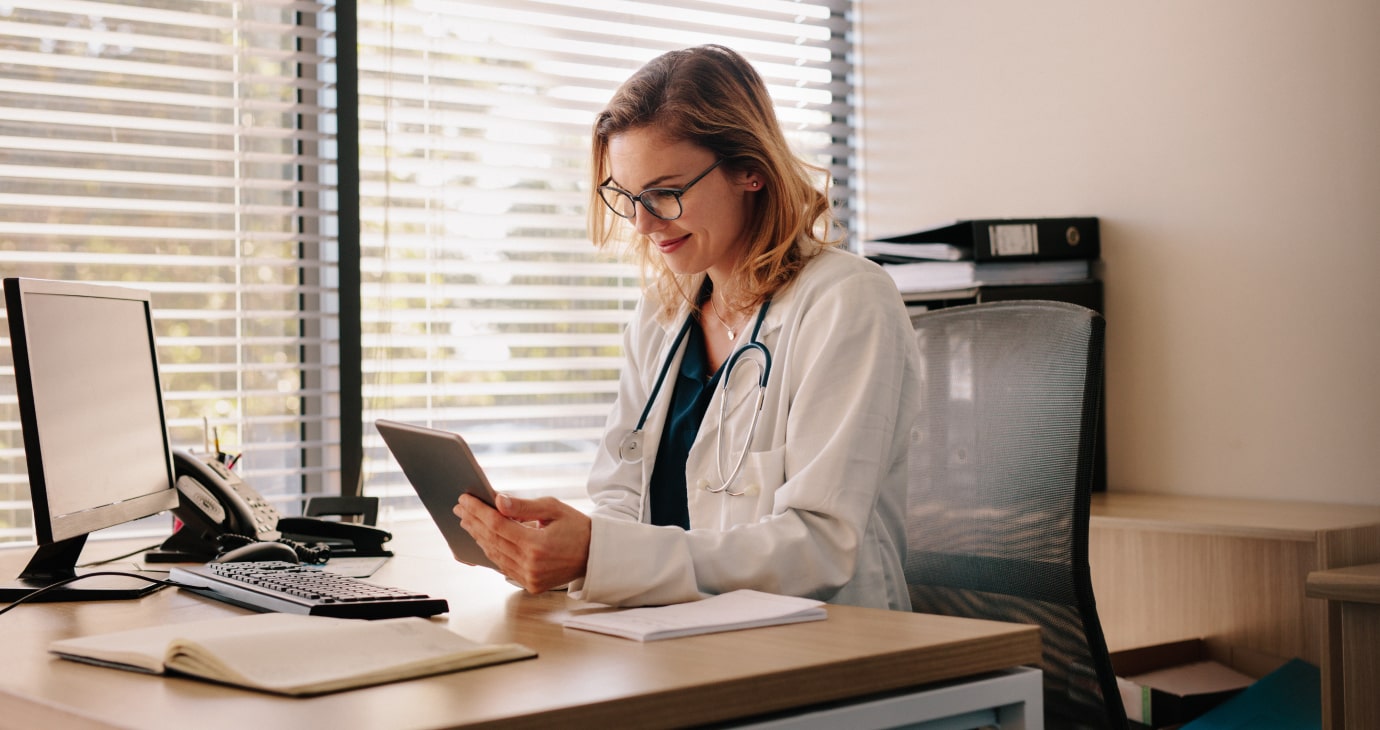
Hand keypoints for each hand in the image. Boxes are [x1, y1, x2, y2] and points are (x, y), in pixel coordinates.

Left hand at [452, 493, 590, 593]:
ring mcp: (529, 578)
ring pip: (494, 555)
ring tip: (467, 521)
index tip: (465, 499)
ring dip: (478, 537)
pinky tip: (482, 538)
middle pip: (492, 540)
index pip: (497, 525)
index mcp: (537, 545)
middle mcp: (530, 565)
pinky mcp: (530, 584)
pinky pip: (503, 566)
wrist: (595, 555)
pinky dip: (491, 551)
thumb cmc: (576, 527)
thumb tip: (498, 501)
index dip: (478, 510)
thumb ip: (523, 507)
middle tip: (460, 508)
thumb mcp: (553, 508)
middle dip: (473, 521)